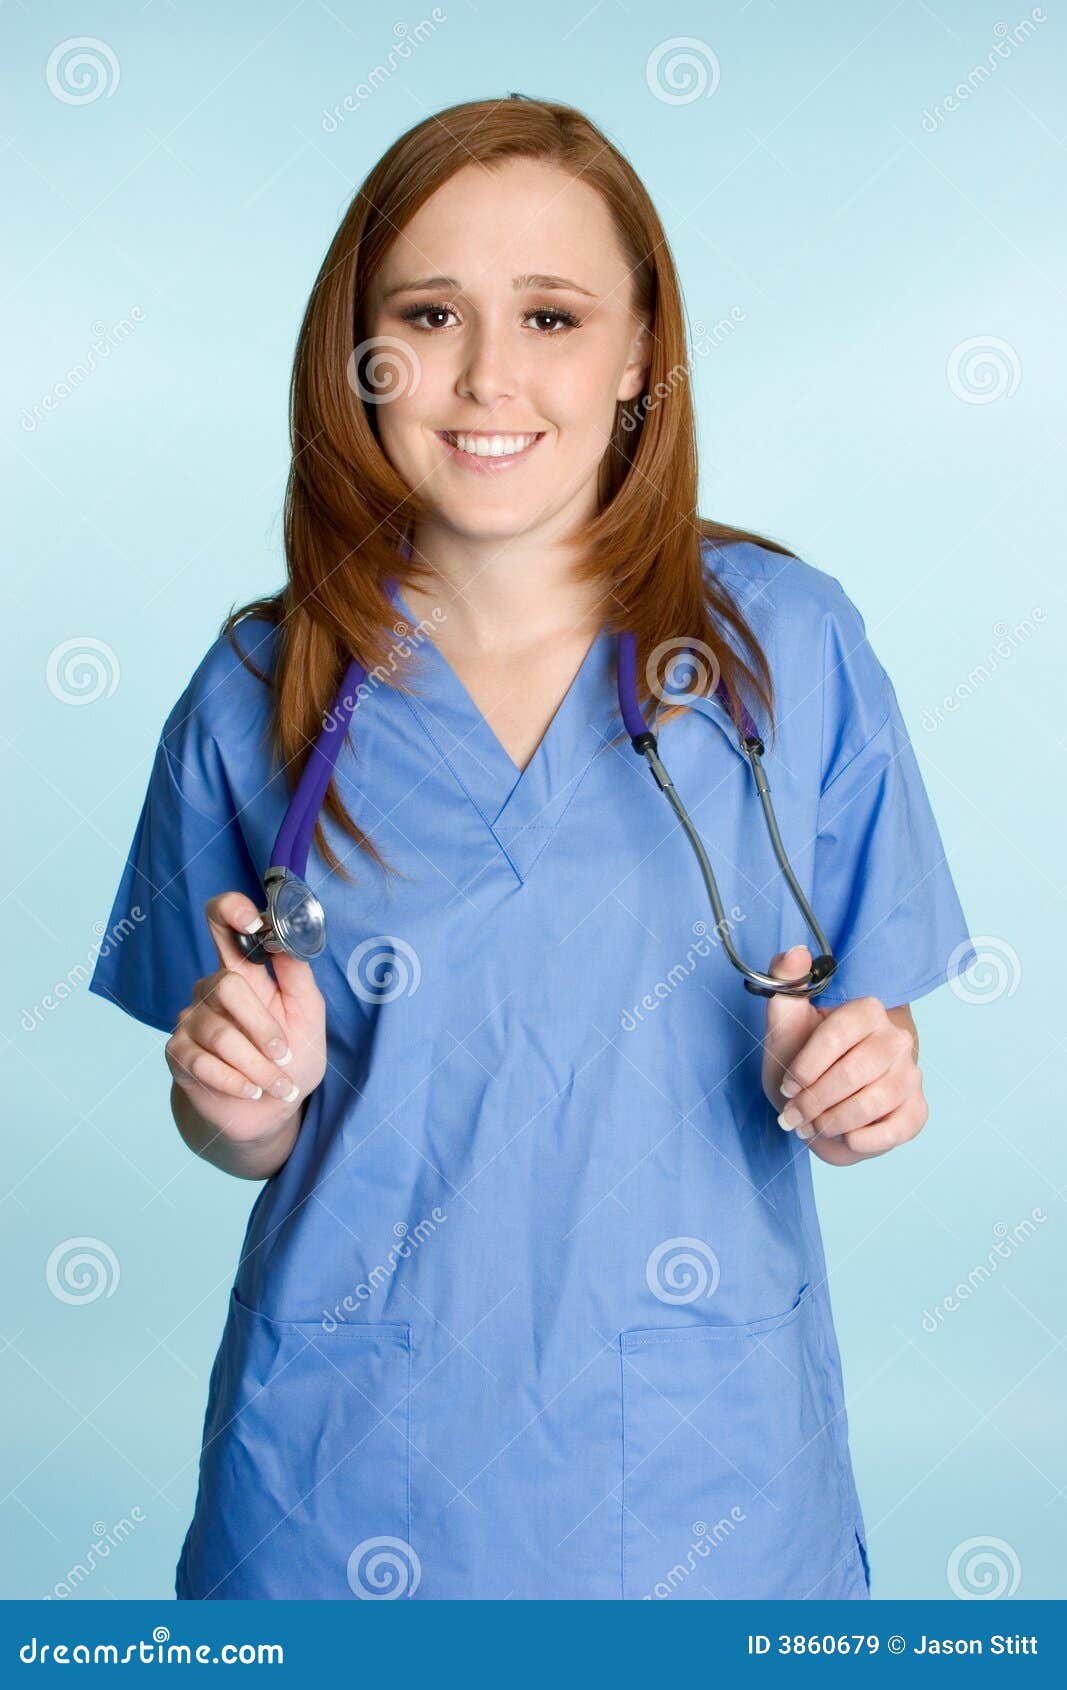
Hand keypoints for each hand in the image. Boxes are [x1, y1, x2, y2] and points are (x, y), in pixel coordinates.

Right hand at [165, 889, 326, 1146]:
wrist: (269, 1110)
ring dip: (258, 1066)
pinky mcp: (178, 1053)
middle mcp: (212, 988)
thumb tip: (289, 939)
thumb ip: (297, 974)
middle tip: (285, 1055)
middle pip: (228, 986)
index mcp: (243, 969)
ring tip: (278, 1085)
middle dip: (263, 1028)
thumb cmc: (291, 1057)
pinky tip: (253, 1091)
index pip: (222, 922)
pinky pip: (204, 1064)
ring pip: (221, 1035)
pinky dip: (236, 1082)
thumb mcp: (308, 1014)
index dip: (231, 910)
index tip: (251, 921)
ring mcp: (190, 1020)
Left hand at [760, 944, 925, 1165]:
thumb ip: (785, 981)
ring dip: (832, 1122)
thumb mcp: (785, 1019)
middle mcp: (895, 1039)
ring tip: (811, 1126)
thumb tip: (796, 951)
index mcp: (866, 1010)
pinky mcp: (916, 1110)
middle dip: (815, 1100)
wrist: (820, 1101)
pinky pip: (896, 1129)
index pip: (838, 1035)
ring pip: (872, 1103)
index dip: (807, 1066)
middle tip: (793, 1114)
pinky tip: (845, 1137)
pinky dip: (863, 1140)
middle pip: (854, 1072)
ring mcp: (910, 1075)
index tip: (787, 1086)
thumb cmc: (802, 1056)